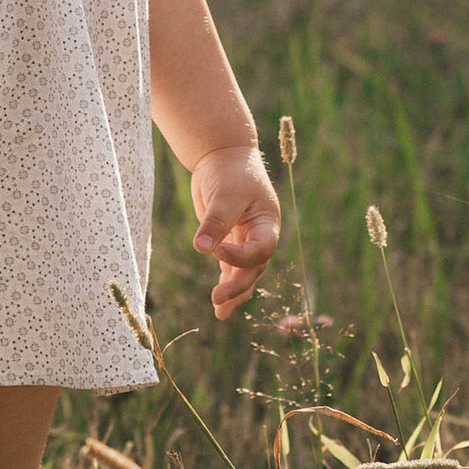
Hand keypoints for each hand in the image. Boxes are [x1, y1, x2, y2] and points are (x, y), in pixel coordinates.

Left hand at [190, 140, 280, 317]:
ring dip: (233, 292)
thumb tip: (202, 249)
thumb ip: (215, 221)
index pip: (260, 249)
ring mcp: (245, 240)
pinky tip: (218, 303)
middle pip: (254, 268)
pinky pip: (230, 267)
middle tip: (217, 300)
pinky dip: (225, 282)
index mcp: (267, 223)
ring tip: (219, 312)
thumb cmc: (230, 171)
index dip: (241, 256)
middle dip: (237, 286)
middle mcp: (259, 235)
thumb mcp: (225, 193)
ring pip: (243, 272)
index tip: (216, 251)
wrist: (223, 156)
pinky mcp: (229, 241)